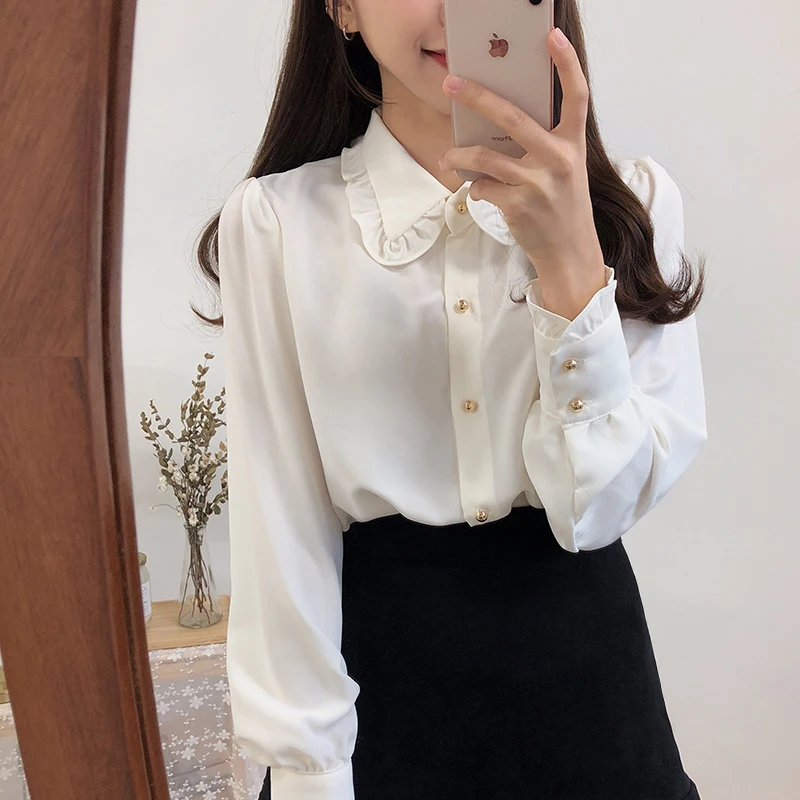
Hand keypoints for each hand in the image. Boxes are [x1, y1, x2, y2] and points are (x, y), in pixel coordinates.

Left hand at [438, 27, 605, 296]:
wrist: (569, 252)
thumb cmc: (562, 207)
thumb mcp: (564, 170)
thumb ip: (542, 145)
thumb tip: (496, 124)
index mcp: (573, 144)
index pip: (576, 96)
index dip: (566, 64)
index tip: (552, 36)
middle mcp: (559, 159)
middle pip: (513, 118)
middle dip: (477, 98)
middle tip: (451, 84)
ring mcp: (538, 183)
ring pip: (485, 157)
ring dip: (460, 155)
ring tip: (449, 158)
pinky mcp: (518, 205)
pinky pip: (482, 187)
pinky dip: (476, 188)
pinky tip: (481, 193)